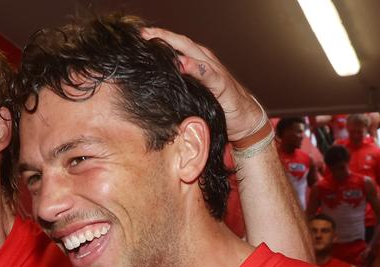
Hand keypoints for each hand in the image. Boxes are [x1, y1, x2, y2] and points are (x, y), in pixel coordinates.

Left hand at [141, 27, 264, 141]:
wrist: (243, 119)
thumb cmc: (215, 105)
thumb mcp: (190, 94)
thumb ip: (175, 87)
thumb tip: (149, 89)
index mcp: (195, 62)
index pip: (173, 45)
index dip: (156, 39)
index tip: (136, 37)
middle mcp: (204, 61)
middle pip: (180, 42)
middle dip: (160, 36)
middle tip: (142, 34)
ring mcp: (214, 70)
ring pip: (192, 51)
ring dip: (173, 44)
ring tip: (155, 40)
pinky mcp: (222, 83)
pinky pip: (207, 73)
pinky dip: (194, 67)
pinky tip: (182, 64)